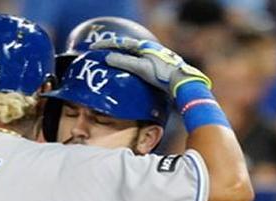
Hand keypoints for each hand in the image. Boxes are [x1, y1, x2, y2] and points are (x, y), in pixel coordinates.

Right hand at [90, 37, 211, 96]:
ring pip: (133, 56)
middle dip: (113, 50)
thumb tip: (107, 58)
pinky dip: (129, 66)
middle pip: (127, 48)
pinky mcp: (157, 68)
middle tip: (100, 53)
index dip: (106, 44)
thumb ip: (124, 62)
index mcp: (144, 46)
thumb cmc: (161, 74)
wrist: (181, 83)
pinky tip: (127, 74)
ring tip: (111, 63)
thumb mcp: (141, 67)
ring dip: (121, 58)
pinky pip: (138, 64)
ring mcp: (153, 58)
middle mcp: (149, 50)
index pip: (121, 43)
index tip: (93, 47)